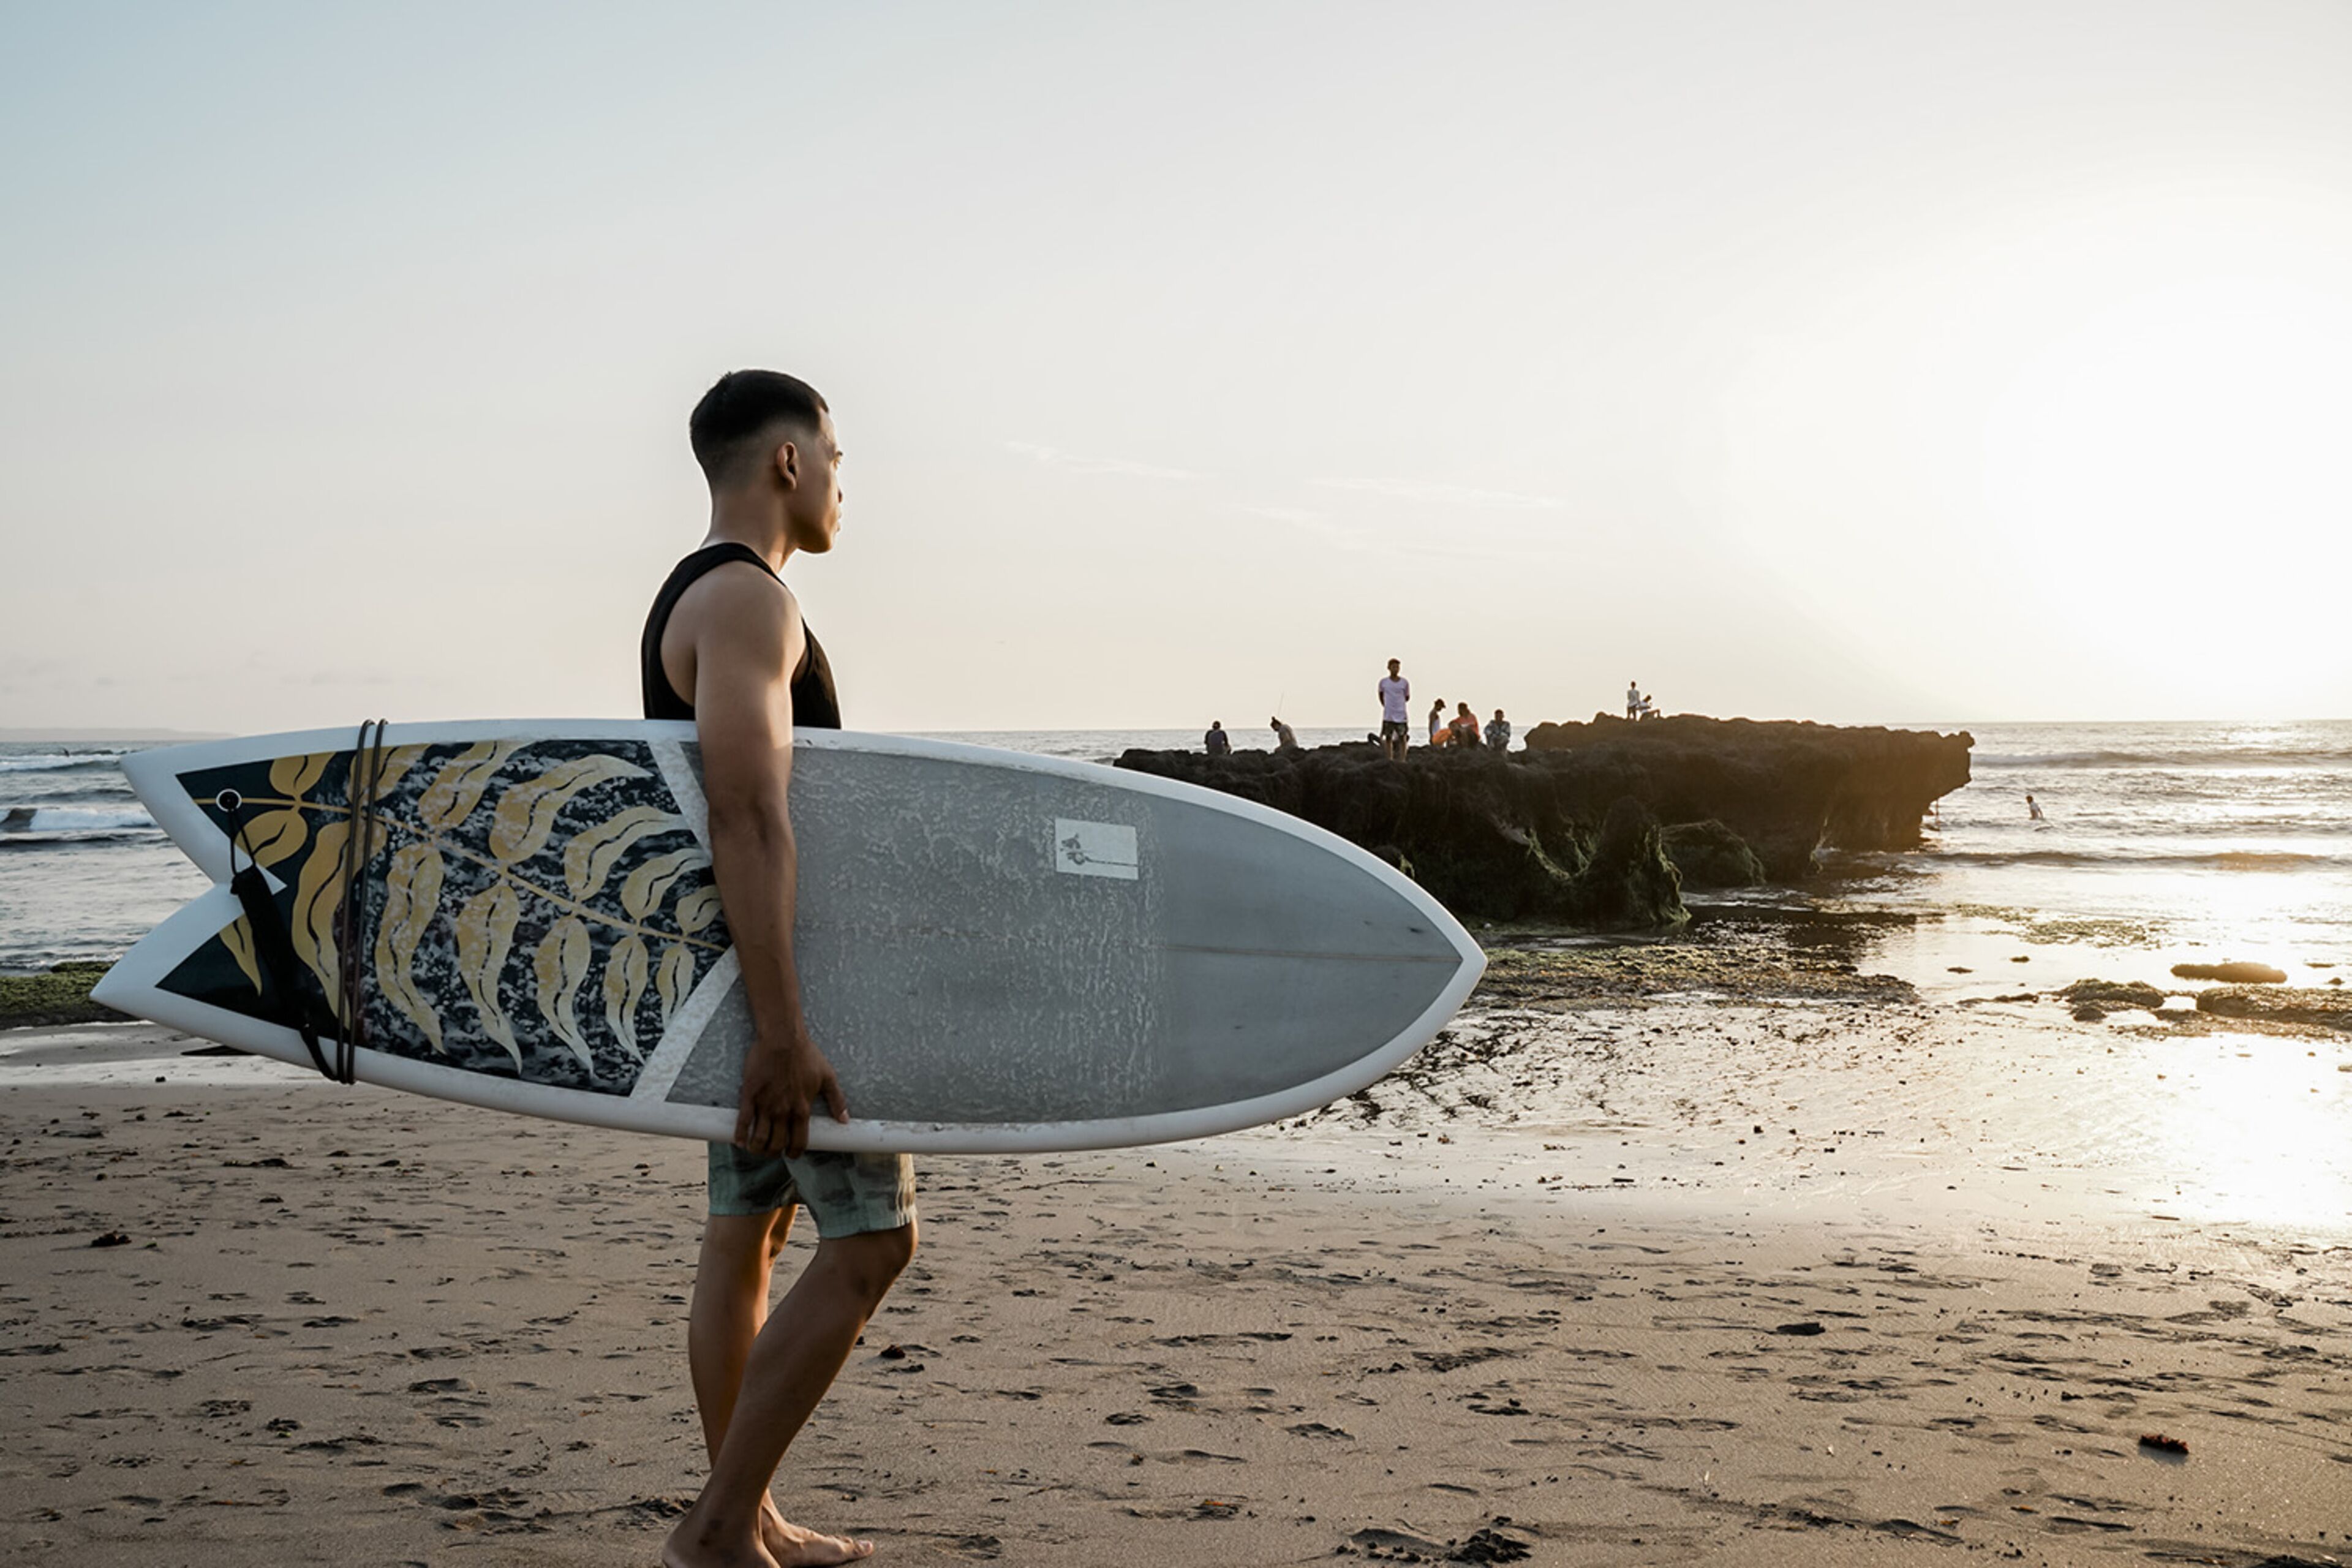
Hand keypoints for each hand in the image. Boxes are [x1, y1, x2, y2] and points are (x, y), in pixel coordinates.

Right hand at [733, 1026, 848, 1157]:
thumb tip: (844, 1119)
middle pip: (776, 1144)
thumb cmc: (805, 1054)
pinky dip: (740, 1135)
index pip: (798, 1142)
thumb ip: (837, 1100)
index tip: (791, 1154)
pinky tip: (740, 1141)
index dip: (794, 1152)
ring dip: (757, 1148)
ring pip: (759, 1138)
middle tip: (771, 1152)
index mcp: (802, 1109)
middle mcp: (783, 1111)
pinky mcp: (749, 1096)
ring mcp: (765, 1105)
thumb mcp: (827, 1077)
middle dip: (774, 1153)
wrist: (783, 1038)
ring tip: (756, 1148)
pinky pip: (743, 1121)